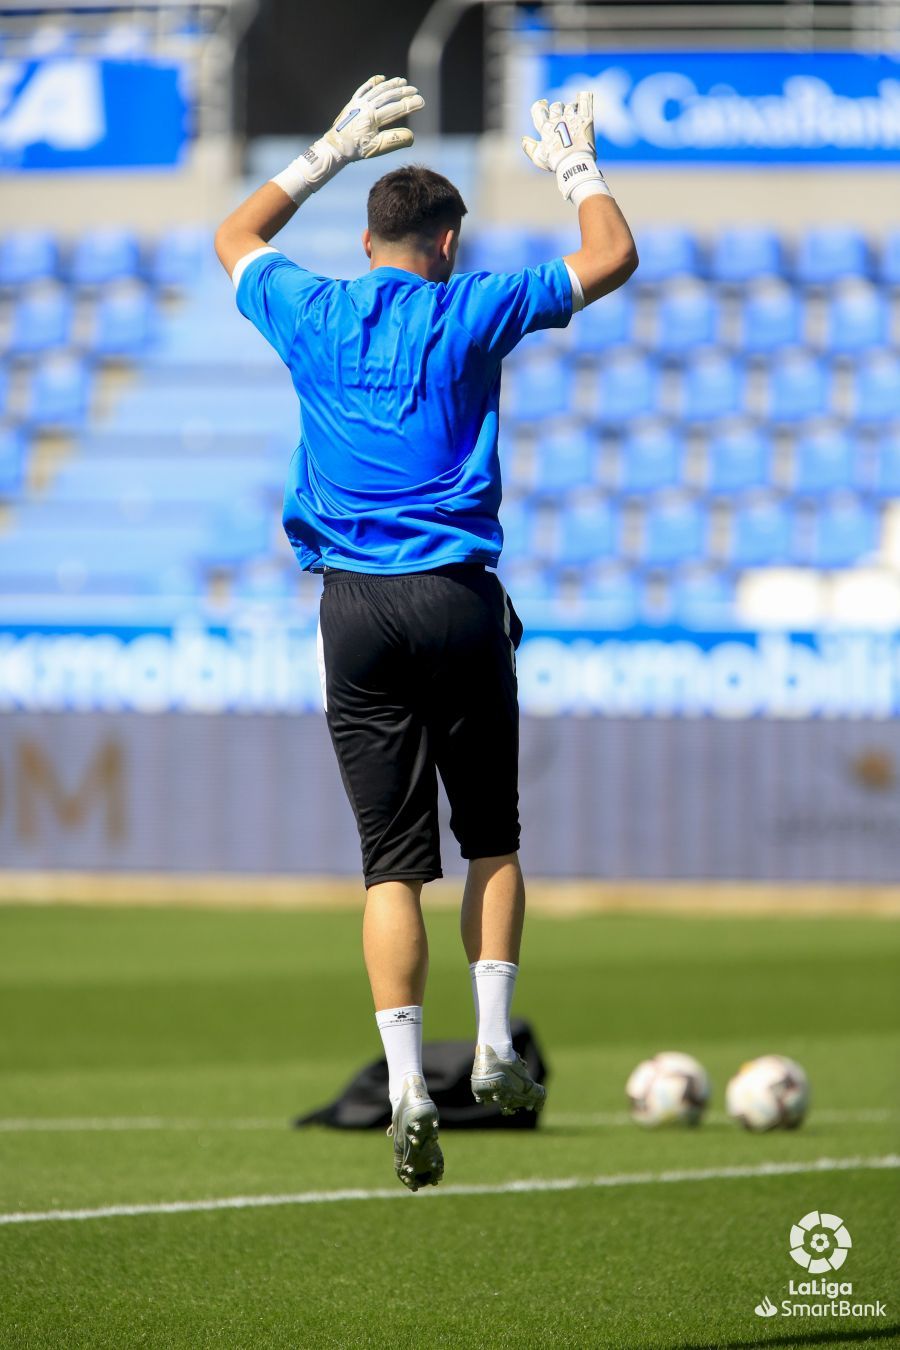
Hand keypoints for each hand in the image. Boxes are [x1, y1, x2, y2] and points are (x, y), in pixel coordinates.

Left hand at [300, 75, 423, 189]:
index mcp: (372, 118)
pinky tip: (382, 78)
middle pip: (387, 96)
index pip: (395, 109)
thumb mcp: (376, 148)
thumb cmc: (356, 150)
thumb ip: (394, 141)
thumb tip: (412, 136)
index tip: (421, 102)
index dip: (409, 105)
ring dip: (391, 85)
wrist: (334, 147)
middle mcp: (365, 107)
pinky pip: (364, 88)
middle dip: (403, 93)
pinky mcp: (353, 103)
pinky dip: (373, 82)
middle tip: (415, 91)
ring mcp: (358, 103)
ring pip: (377, 90)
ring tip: (403, 82)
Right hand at [521, 92, 606, 201]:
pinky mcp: (585, 119)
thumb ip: (529, 148)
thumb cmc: (556, 163)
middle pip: (556, 107)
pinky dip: (583, 97)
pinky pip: (585, 101)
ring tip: (574, 114)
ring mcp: (572, 118)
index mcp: (546, 129)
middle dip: (557, 109)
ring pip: (569, 106)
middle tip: (562, 116)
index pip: (538, 110)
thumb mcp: (539, 158)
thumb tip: (524, 139)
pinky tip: (582, 96)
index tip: (544, 105)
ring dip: (570, 108)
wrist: (574, 165)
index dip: (540, 106)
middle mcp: (558, 121)